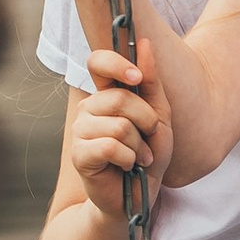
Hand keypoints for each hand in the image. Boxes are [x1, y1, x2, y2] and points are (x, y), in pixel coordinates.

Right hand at [73, 42, 173, 213]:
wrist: (138, 196)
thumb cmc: (148, 156)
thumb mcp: (159, 116)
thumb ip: (151, 82)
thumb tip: (145, 43)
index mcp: (107, 95)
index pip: (98, 62)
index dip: (115, 63)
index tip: (135, 76)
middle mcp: (89, 108)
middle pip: (121, 98)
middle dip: (146, 122)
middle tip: (148, 140)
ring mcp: (81, 130)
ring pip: (120, 125)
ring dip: (139, 146)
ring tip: (138, 157)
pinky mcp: (80, 154)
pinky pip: (112, 146)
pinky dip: (130, 159)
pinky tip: (128, 167)